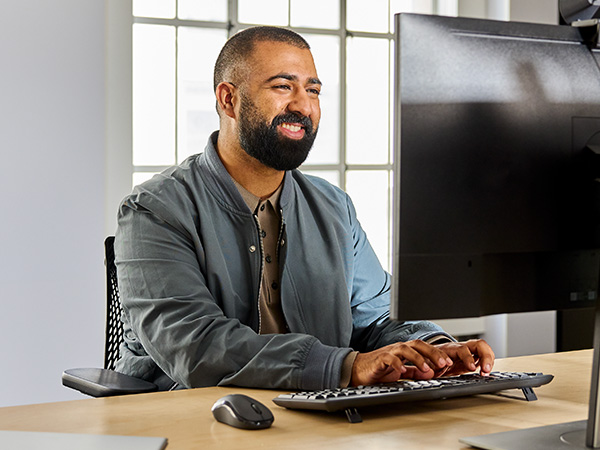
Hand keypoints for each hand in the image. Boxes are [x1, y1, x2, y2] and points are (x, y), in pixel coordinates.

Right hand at [350, 338, 494, 385]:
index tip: (449, 362)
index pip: (424, 347)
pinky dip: (397, 364)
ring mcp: (389, 352)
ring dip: (418, 359)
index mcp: (406, 350)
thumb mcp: (402, 370)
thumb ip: (415, 370)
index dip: (437, 353)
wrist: (359, 370)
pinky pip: (389, 358)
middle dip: (432, 353)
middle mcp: (399, 348)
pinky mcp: (380, 359)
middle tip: (444, 364)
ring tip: (427, 369)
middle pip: (418, 345)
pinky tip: (403, 371)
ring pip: (406, 349)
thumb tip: (431, 373)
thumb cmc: (380, 369)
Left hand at [434, 339, 494, 376]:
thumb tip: (436, 369)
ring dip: (489, 360)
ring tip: (486, 373)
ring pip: (483, 349)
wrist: (429, 360)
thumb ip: (433, 366)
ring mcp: (467, 352)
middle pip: (478, 345)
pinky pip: (483, 357)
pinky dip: (488, 364)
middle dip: (485, 356)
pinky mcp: (471, 359)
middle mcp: (460, 348)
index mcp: (449, 349)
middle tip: (486, 370)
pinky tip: (486, 372)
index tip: (472, 368)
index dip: (468, 358)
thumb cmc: (428, 361)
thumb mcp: (427, 364)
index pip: (462, 349)